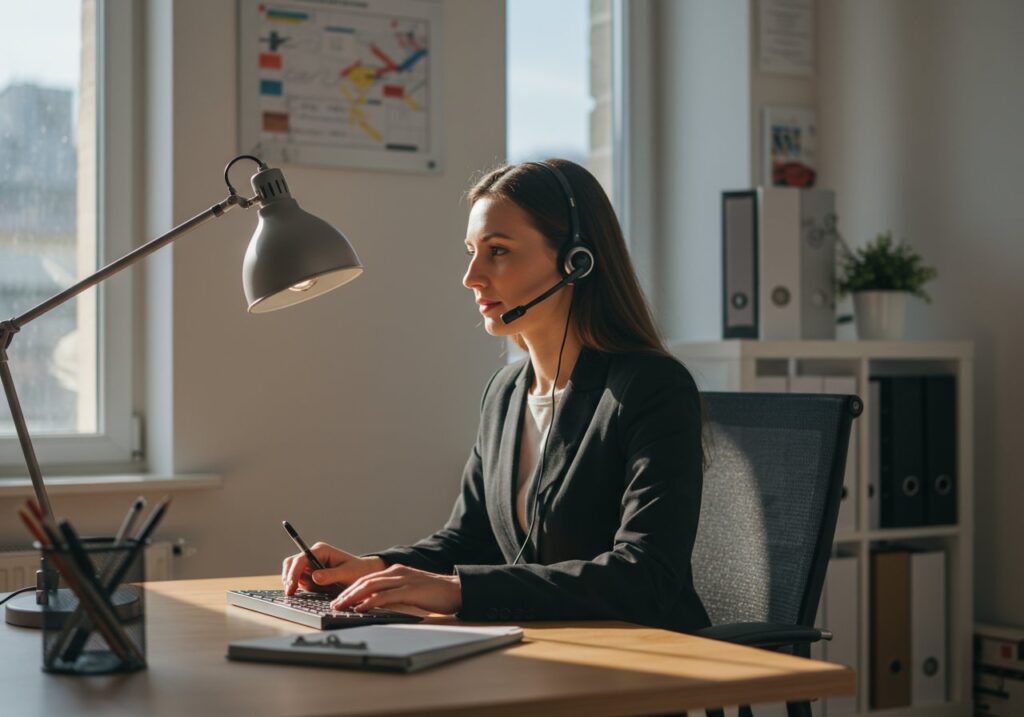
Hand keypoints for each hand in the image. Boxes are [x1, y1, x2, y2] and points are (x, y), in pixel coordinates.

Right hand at [281, 542, 386, 595]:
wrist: (363, 574)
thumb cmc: (357, 571)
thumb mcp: (347, 573)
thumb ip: (331, 575)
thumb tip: (315, 577)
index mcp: (321, 550)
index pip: (301, 559)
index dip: (293, 573)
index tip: (291, 587)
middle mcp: (313, 555)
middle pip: (291, 563)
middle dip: (289, 577)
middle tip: (291, 594)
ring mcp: (311, 565)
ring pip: (292, 573)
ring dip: (295, 583)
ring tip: (311, 591)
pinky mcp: (310, 574)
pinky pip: (299, 581)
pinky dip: (301, 587)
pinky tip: (313, 591)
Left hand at [331, 564, 462, 614]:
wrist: (456, 590)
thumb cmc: (433, 593)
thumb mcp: (409, 590)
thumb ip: (392, 594)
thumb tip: (373, 604)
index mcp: (396, 571)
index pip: (367, 579)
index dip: (351, 589)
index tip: (338, 600)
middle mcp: (397, 572)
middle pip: (365, 581)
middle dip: (347, 593)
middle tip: (334, 605)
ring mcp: (404, 580)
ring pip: (372, 586)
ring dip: (354, 597)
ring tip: (341, 607)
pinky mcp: (410, 590)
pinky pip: (386, 596)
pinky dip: (371, 602)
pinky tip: (362, 608)